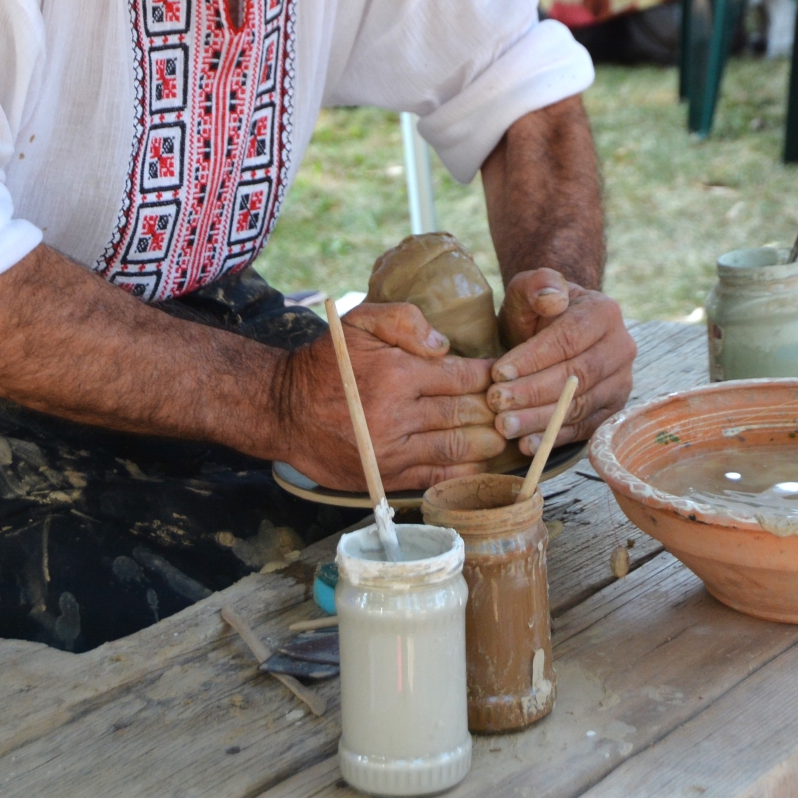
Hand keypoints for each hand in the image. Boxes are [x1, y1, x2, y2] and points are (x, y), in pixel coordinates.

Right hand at [277, 303, 505, 492]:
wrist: (282, 410)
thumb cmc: (325, 362)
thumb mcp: (358, 322)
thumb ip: (403, 320)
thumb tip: (444, 345)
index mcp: (396, 373)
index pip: (462, 377)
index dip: (489, 378)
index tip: (504, 376)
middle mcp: (398, 414)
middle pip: (465, 414)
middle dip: (495, 412)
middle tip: (514, 409)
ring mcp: (392, 449)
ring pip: (456, 448)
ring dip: (487, 444)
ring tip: (506, 438)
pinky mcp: (385, 475)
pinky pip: (434, 477)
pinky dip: (462, 473)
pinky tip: (480, 466)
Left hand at [486, 270, 635, 454]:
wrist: (553, 331)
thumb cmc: (536, 310)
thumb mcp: (529, 289)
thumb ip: (537, 283)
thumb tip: (550, 298)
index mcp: (605, 313)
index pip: (569, 339)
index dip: (533, 359)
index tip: (497, 373)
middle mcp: (621, 348)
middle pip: (577, 377)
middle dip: (533, 393)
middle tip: (496, 403)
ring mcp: (621, 382)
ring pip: (581, 406)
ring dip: (540, 420)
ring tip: (505, 426)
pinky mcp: (611, 410)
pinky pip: (585, 429)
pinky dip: (555, 439)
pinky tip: (526, 445)